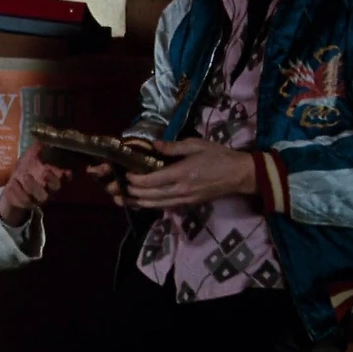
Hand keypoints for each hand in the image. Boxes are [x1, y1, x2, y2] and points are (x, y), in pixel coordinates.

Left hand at [0, 142, 72, 225]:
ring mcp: (38, 198)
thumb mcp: (31, 155)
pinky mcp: (27, 204)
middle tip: (44, 171)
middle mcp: (49, 189)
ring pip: (42, 197)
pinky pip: (25, 201)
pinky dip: (18, 192)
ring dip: (33, 186)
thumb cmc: (26, 167)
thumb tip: (43, 138)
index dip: (66, 176)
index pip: (65, 178)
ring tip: (23, 176)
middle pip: (56, 188)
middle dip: (51, 180)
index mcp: (52, 176)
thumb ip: (37, 148)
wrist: (13, 183)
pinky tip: (13, 183)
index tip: (64, 171)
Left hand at [86, 138, 255, 209]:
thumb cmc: (218, 156)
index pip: (152, 181)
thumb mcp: (196, 145)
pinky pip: (164, 207)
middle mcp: (180, 190)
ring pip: (154, 205)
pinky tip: (138, 203)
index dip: (135, 180)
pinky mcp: (187, 204)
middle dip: (129, 193)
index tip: (124, 175)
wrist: (239, 176)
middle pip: (149, 196)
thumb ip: (173, 147)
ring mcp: (183, 200)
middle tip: (113, 189)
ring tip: (119, 200)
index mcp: (182, 173)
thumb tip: (153, 145)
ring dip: (136, 202)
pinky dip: (149, 206)